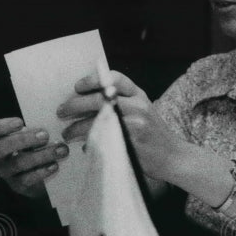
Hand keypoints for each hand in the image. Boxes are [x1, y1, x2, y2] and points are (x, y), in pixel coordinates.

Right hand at [0, 117, 69, 197]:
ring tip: (60, 150)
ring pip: (18, 163)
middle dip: (24, 139)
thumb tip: (53, 125)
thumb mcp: (35, 139)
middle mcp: (0, 156)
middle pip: (2, 146)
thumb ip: (38, 131)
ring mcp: (7, 172)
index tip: (20, 122)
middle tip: (45, 135)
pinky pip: (27, 179)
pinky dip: (42, 171)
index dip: (2, 126)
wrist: (43, 178)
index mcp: (2, 139)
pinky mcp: (17, 186)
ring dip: (41, 155)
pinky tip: (54, 165)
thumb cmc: (38, 150)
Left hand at [57, 70, 182, 181]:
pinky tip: (85, 146)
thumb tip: (87, 101)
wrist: (174, 156)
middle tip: (62, 111)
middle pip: (99, 99)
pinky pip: (103, 140)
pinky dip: (90, 143)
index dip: (92, 80)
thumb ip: (122, 102)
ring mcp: (135, 125)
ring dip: (76, 127)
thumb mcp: (143, 110)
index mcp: (139, 95)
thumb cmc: (154, 134)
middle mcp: (137, 106)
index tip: (77, 87)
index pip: (114, 78)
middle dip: (75, 105)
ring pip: (96, 121)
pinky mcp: (130, 143)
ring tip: (67, 133)